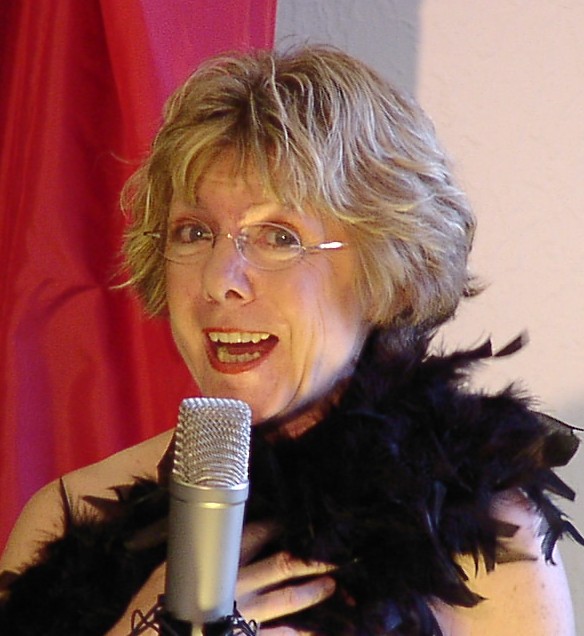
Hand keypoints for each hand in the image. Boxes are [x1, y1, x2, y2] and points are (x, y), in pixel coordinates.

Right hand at [106, 520, 335, 634]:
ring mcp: (244, 616)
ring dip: (311, 592)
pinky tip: (315, 632)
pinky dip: (296, 634)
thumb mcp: (170, 566)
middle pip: (281, 566)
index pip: (255, 535)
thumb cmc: (154, 603)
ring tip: (331, 586)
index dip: (275, 526)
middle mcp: (238, 586)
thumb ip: (197, 548)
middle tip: (331, 555)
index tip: (288, 522)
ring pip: (287, 600)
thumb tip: (213, 527)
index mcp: (219, 562)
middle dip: (308, 559)